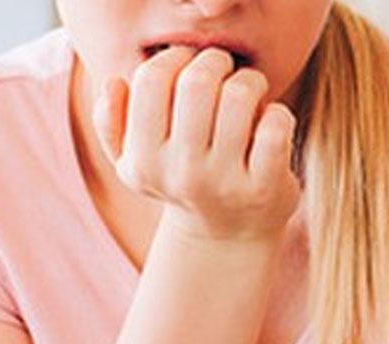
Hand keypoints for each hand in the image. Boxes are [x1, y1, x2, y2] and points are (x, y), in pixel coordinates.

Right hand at [95, 46, 298, 243]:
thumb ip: (110, 122)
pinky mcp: (265, 190)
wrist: (227, 241)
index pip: (151, 81)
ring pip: (238, 98)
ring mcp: (226, 184)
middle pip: (196, 84)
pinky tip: (271, 118)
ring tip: (250, 87)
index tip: (188, 60)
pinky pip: (274, 129)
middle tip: (224, 67)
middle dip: (214, 62)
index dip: (173, 57)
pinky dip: (277, 112)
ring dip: (249, 81)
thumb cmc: (181, 183)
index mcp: (145, 160)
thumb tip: (115, 82)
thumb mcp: (134, 163)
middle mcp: (184, 174)